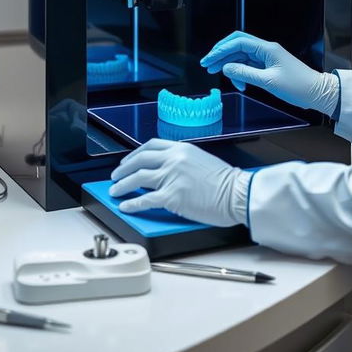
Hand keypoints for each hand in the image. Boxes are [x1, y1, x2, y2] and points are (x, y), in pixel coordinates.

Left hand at [109, 139, 245, 226]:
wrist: (237, 192)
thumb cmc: (226, 181)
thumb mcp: (202, 160)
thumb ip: (183, 161)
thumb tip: (169, 169)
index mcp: (182, 148)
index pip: (151, 145)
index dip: (135, 153)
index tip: (128, 160)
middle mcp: (174, 159)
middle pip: (140, 160)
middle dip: (123, 168)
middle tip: (115, 175)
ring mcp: (172, 177)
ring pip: (138, 177)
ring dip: (122, 185)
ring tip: (115, 191)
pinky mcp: (172, 196)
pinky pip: (145, 199)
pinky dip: (132, 203)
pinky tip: (125, 206)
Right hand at [201, 31, 333, 111]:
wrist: (317, 92)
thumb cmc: (297, 86)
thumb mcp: (268, 82)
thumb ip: (245, 74)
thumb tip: (226, 68)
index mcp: (267, 48)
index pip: (238, 43)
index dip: (221, 50)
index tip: (208, 61)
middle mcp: (266, 49)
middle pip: (238, 46)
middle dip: (222, 54)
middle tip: (208, 66)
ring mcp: (267, 57)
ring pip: (242, 56)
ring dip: (230, 65)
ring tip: (222, 77)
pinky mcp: (269, 66)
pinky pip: (250, 65)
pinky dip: (241, 72)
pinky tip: (240, 83)